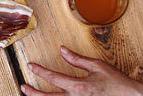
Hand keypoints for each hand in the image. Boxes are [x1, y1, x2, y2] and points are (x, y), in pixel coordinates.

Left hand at [21, 46, 142, 95]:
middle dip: (33, 93)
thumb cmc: (118, 83)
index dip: (39, 71)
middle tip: (24, 87)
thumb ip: (77, 59)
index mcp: (78, 86)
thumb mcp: (97, 66)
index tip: (30, 66)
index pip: (52, 77)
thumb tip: (62, 50)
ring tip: (32, 95)